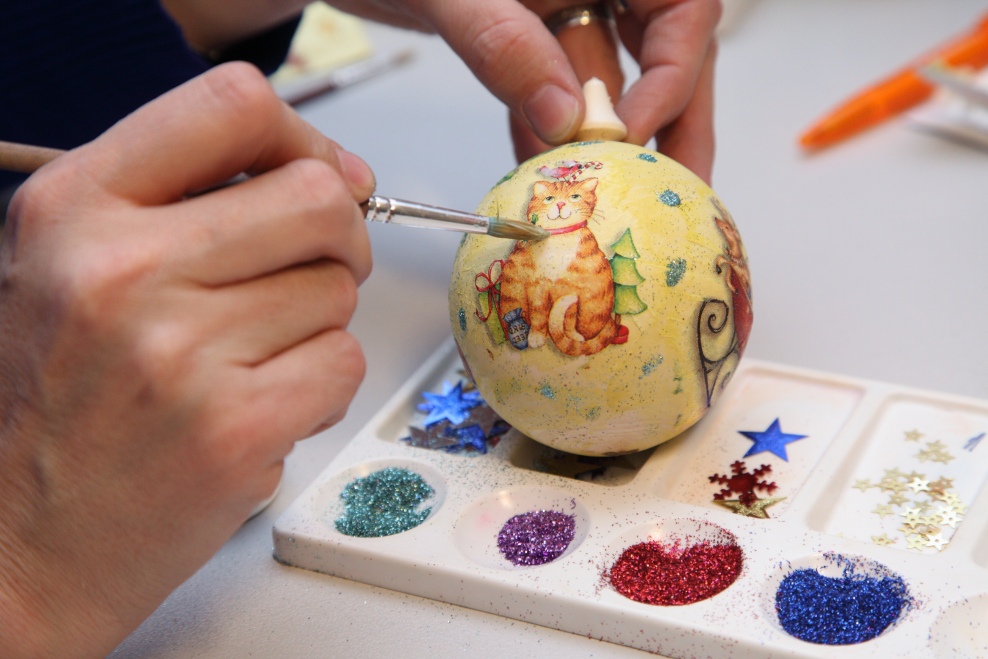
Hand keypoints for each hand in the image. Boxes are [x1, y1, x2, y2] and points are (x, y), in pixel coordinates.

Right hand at [0, 63, 372, 657]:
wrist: (19, 547)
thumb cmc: (54, 404)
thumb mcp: (73, 265)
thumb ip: (182, 201)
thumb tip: (335, 173)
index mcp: (76, 209)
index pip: (232, 105)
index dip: (303, 137)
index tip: (325, 176)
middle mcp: (123, 269)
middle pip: (318, 198)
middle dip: (338, 238)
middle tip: (309, 273)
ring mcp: (181, 352)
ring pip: (338, 290)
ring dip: (317, 323)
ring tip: (250, 361)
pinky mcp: (235, 428)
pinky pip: (343, 363)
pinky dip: (321, 385)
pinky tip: (261, 407)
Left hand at [357, 0, 718, 181]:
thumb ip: (504, 45)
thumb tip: (561, 118)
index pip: (683, 9)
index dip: (673, 75)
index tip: (632, 133)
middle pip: (670, 51)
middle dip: (674, 123)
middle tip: (677, 190)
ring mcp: (563, 9)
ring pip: (616, 78)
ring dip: (616, 142)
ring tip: (625, 201)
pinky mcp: (530, 38)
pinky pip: (559, 91)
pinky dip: (554, 135)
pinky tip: (544, 176)